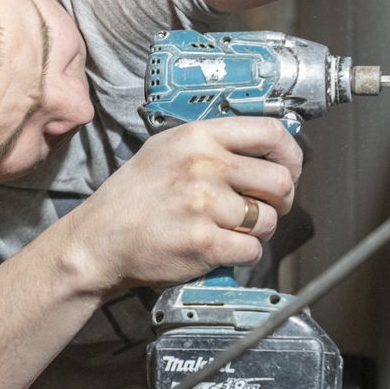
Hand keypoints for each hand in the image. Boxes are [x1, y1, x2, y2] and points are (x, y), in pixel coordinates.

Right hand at [64, 117, 302, 292]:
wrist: (98, 241)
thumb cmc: (134, 198)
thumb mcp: (167, 150)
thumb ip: (213, 144)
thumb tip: (267, 148)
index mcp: (198, 136)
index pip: (271, 133)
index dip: (291, 155)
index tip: (289, 170)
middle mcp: (203, 165)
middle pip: (279, 180)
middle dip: (280, 201)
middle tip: (264, 209)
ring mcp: (203, 204)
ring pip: (268, 220)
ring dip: (258, 231)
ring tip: (231, 230)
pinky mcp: (204, 242)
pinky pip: (252, 250)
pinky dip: (242, 255)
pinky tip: (219, 248)